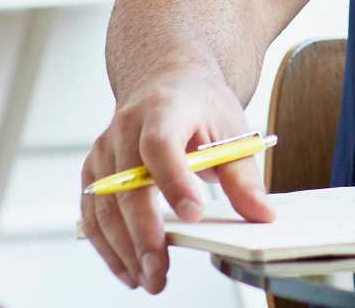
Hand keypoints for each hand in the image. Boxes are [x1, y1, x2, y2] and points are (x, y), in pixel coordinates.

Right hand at [81, 65, 274, 293]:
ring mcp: (105, 150)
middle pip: (127, 184)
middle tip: (160, 269)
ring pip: (104, 205)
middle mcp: (126, 127)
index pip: (161, 144)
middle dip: (143, 233)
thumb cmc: (199, 102)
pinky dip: (106, 246)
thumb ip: (244, 176)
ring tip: (148, 278)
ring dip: (122, 248)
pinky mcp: (94, 171)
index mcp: (164, 109)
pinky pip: (92, 213)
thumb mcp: (232, 128)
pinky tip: (127, 268)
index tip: (193, 214)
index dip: (173, 180)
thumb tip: (261, 214)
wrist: (166, 77)